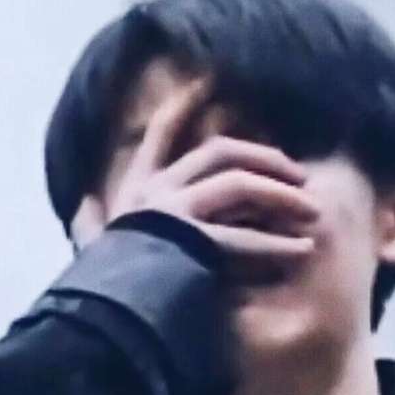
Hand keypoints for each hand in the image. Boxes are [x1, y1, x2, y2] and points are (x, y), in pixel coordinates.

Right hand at [71, 79, 319, 282]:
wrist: (98, 312)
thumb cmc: (99, 281)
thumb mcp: (89, 245)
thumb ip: (88, 222)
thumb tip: (82, 201)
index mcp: (136, 188)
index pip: (162, 133)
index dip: (184, 105)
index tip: (209, 82)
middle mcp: (159, 192)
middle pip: (220, 152)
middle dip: (264, 157)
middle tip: (298, 174)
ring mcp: (178, 215)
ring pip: (239, 185)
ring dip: (281, 195)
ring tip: (312, 211)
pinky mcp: (195, 244)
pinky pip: (246, 238)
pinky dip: (278, 244)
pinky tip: (304, 249)